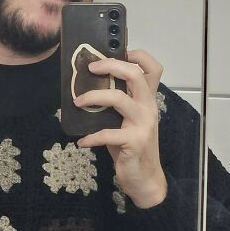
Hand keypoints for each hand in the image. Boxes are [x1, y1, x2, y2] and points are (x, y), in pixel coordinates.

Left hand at [73, 48, 167, 208]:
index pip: (152, 68)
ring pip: (118, 98)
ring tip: (77, 102)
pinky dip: (91, 137)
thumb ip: (116, 104)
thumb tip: (89, 86)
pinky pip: (107, 134)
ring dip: (93, 97)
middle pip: (134, 74)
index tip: (118, 52)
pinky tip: (81, 142)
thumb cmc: (131, 147)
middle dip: (110, 65)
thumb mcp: (126, 121)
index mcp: (147, 100)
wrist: (144, 178)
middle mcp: (148, 107)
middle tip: (90, 68)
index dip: (138, 55)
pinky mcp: (134, 142)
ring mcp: (143, 124)